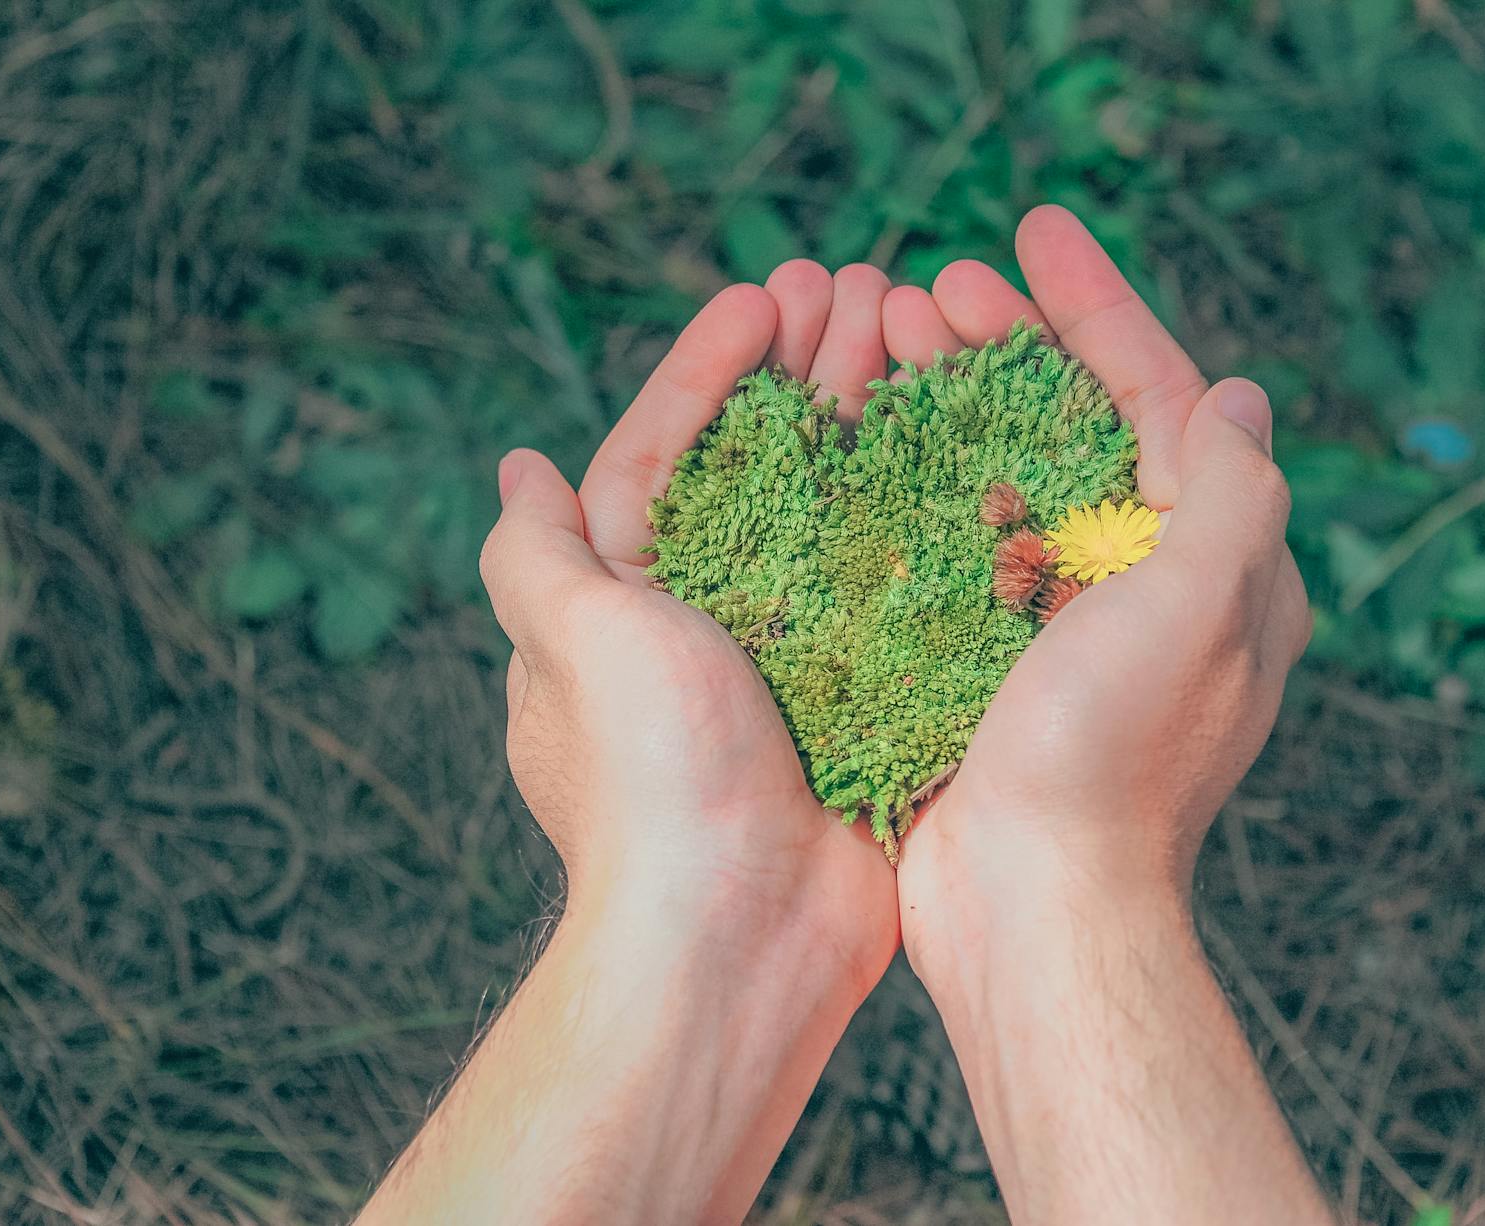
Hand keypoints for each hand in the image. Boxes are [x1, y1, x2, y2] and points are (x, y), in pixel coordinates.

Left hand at [486, 264, 898, 978]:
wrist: (742, 934)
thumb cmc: (650, 778)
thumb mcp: (572, 643)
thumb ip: (536, 553)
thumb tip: (518, 469)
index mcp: (627, 604)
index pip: (663, 455)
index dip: (712, 368)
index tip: (766, 295)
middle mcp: (710, 626)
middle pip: (761, 468)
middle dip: (804, 374)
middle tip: (861, 288)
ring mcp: (795, 662)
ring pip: (838, 513)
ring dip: (869, 420)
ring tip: (915, 333)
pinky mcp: (869, 697)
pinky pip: (899, 584)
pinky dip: (926, 513)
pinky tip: (966, 447)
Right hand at [882, 204, 1310, 956]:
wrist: (1032, 910)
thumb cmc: (1114, 761)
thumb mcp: (1199, 608)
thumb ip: (1232, 493)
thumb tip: (1241, 396)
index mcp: (1217, 566)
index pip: (1164, 399)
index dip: (1099, 307)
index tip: (1033, 230)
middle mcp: (1150, 587)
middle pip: (1080, 428)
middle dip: (1010, 346)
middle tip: (929, 288)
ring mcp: (1068, 626)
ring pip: (1012, 478)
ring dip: (953, 403)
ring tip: (882, 339)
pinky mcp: (996, 662)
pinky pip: (963, 545)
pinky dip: (921, 484)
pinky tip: (868, 441)